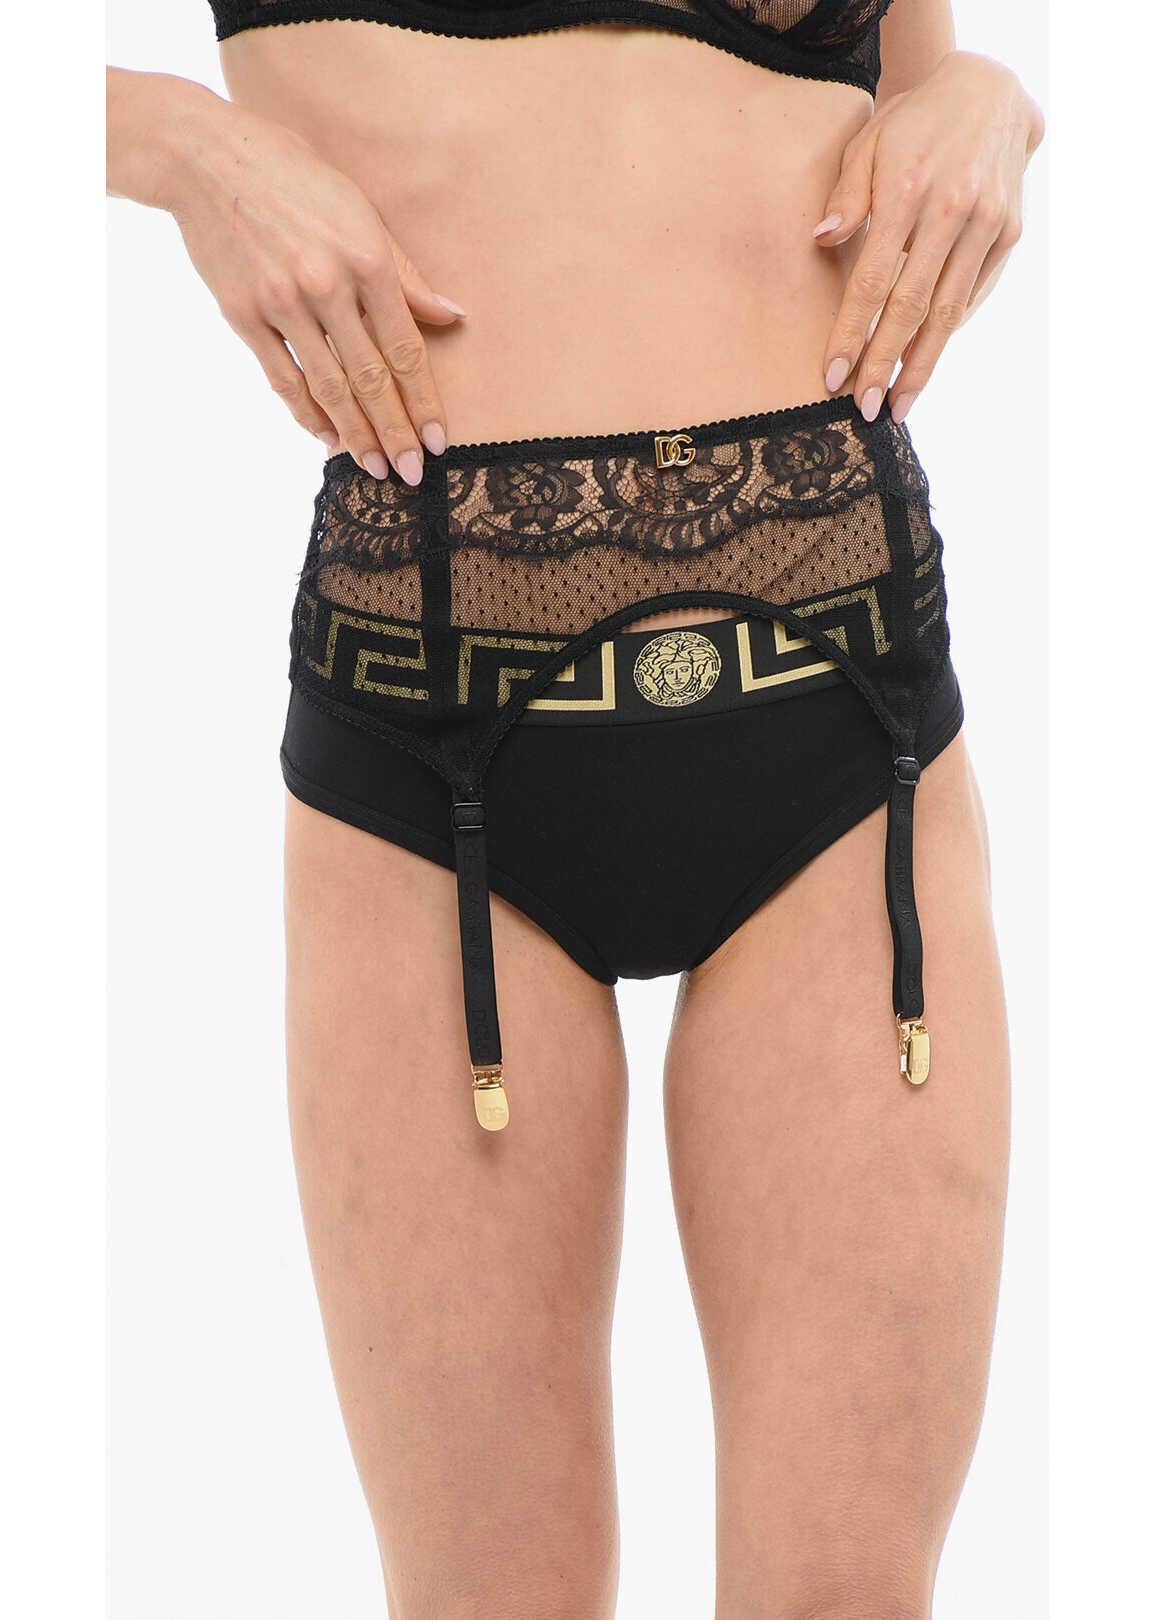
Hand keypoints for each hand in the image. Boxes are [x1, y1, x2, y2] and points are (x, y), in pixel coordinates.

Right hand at [163, 87, 463, 481]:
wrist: (205, 158)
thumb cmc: (293, 176)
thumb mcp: (360, 210)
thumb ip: (403, 272)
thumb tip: (450, 315)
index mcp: (365, 258)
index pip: (404, 347)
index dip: (423, 400)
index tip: (437, 440)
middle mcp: (326, 285)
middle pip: (370, 377)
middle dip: (395, 432)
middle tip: (412, 475)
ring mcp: (281, 304)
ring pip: (328, 386)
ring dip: (355, 434)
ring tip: (375, 468)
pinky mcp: (243, 315)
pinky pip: (282, 377)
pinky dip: (306, 412)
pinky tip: (326, 437)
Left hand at [812, 51, 1043, 424]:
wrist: (990, 91)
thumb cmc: (913, 123)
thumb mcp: (868, 142)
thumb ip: (845, 195)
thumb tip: (821, 240)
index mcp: (907, 192)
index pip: (872, 282)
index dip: (851, 334)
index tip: (833, 377)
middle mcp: (952, 212)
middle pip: (912, 308)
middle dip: (886, 365)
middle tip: (865, 409)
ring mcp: (987, 224)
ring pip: (949, 312)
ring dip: (922, 364)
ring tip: (899, 404)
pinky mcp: (1007, 232)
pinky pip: (972, 294)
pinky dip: (947, 330)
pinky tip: (925, 360)